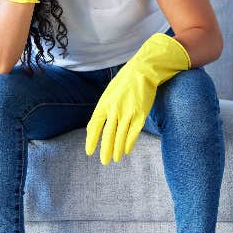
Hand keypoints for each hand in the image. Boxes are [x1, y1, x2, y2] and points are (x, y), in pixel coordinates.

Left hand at [86, 33, 190, 164]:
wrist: (143, 71)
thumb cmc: (124, 83)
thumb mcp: (109, 94)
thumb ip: (102, 110)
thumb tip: (94, 127)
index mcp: (104, 103)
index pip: (95, 126)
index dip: (92, 140)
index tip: (89, 152)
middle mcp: (114, 109)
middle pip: (108, 135)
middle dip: (105, 150)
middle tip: (103, 161)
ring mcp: (128, 112)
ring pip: (121, 136)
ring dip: (117, 150)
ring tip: (115, 158)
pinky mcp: (140, 114)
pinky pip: (134, 133)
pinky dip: (129, 143)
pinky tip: (127, 150)